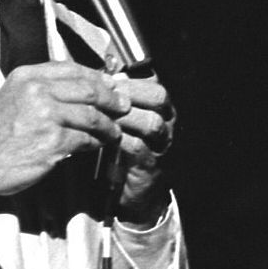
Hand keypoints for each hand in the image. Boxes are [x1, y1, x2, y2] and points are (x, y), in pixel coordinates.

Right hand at [0, 61, 129, 199]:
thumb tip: (79, 88)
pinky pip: (85, 139)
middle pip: (87, 89)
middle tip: (122, 106)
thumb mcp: (12, 97)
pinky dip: (96, 143)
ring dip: (107, 125)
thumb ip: (41, 89)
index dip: (95, 77)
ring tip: (113, 131)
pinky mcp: (53, 140)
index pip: (71, 68)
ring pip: (91, 115)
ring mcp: (46, 115)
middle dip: (110, 99)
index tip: (109, 84)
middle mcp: (36, 90)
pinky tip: (97, 145)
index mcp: (26, 76)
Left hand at [111, 72, 175, 226]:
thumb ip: (116, 101)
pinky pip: (138, 147)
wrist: (137, 192)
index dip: (131, 77)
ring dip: (124, 116)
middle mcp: (168, 122)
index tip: (108, 76)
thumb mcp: (123, 121)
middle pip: (158, 97)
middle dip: (129, 92)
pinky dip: (119, 139)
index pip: (153, 82)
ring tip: (103, 115)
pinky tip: (103, 136)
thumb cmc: (125, 150)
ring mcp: (163, 145)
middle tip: (105, 96)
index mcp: (161, 108)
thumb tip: (99, 76)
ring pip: (151, 121)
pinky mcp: (152, 166)